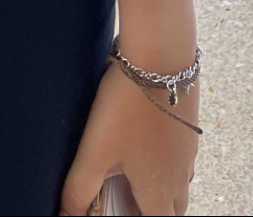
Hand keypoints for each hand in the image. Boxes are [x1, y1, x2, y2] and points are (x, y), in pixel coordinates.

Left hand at [60, 63, 197, 216]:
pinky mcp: (187, 126)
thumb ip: (78, 190)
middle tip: (119, 199)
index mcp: (160, 191)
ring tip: (126, 173)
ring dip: (157, 189)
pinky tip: (140, 142)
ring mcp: (188, 151)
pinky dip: (163, 164)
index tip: (117, 211)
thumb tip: (65, 216)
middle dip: (148, 211)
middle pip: (171, 211)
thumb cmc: (128, 104)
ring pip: (178, 185)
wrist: (161, 53)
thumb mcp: (96, 151)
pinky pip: (179, 158)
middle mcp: (181, 176)